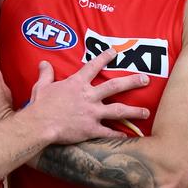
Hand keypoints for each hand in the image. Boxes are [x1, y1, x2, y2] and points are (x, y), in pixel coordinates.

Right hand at [29, 49, 149, 144]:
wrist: (40, 124)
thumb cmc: (40, 105)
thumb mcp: (42, 86)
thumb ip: (46, 74)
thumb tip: (43, 63)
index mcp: (77, 84)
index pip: (93, 66)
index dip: (104, 57)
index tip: (115, 51)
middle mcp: (88, 96)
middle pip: (114, 86)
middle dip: (132, 82)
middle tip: (146, 79)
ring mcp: (92, 113)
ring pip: (118, 110)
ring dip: (134, 111)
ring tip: (146, 112)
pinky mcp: (91, 129)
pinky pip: (108, 132)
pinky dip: (118, 135)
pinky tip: (127, 136)